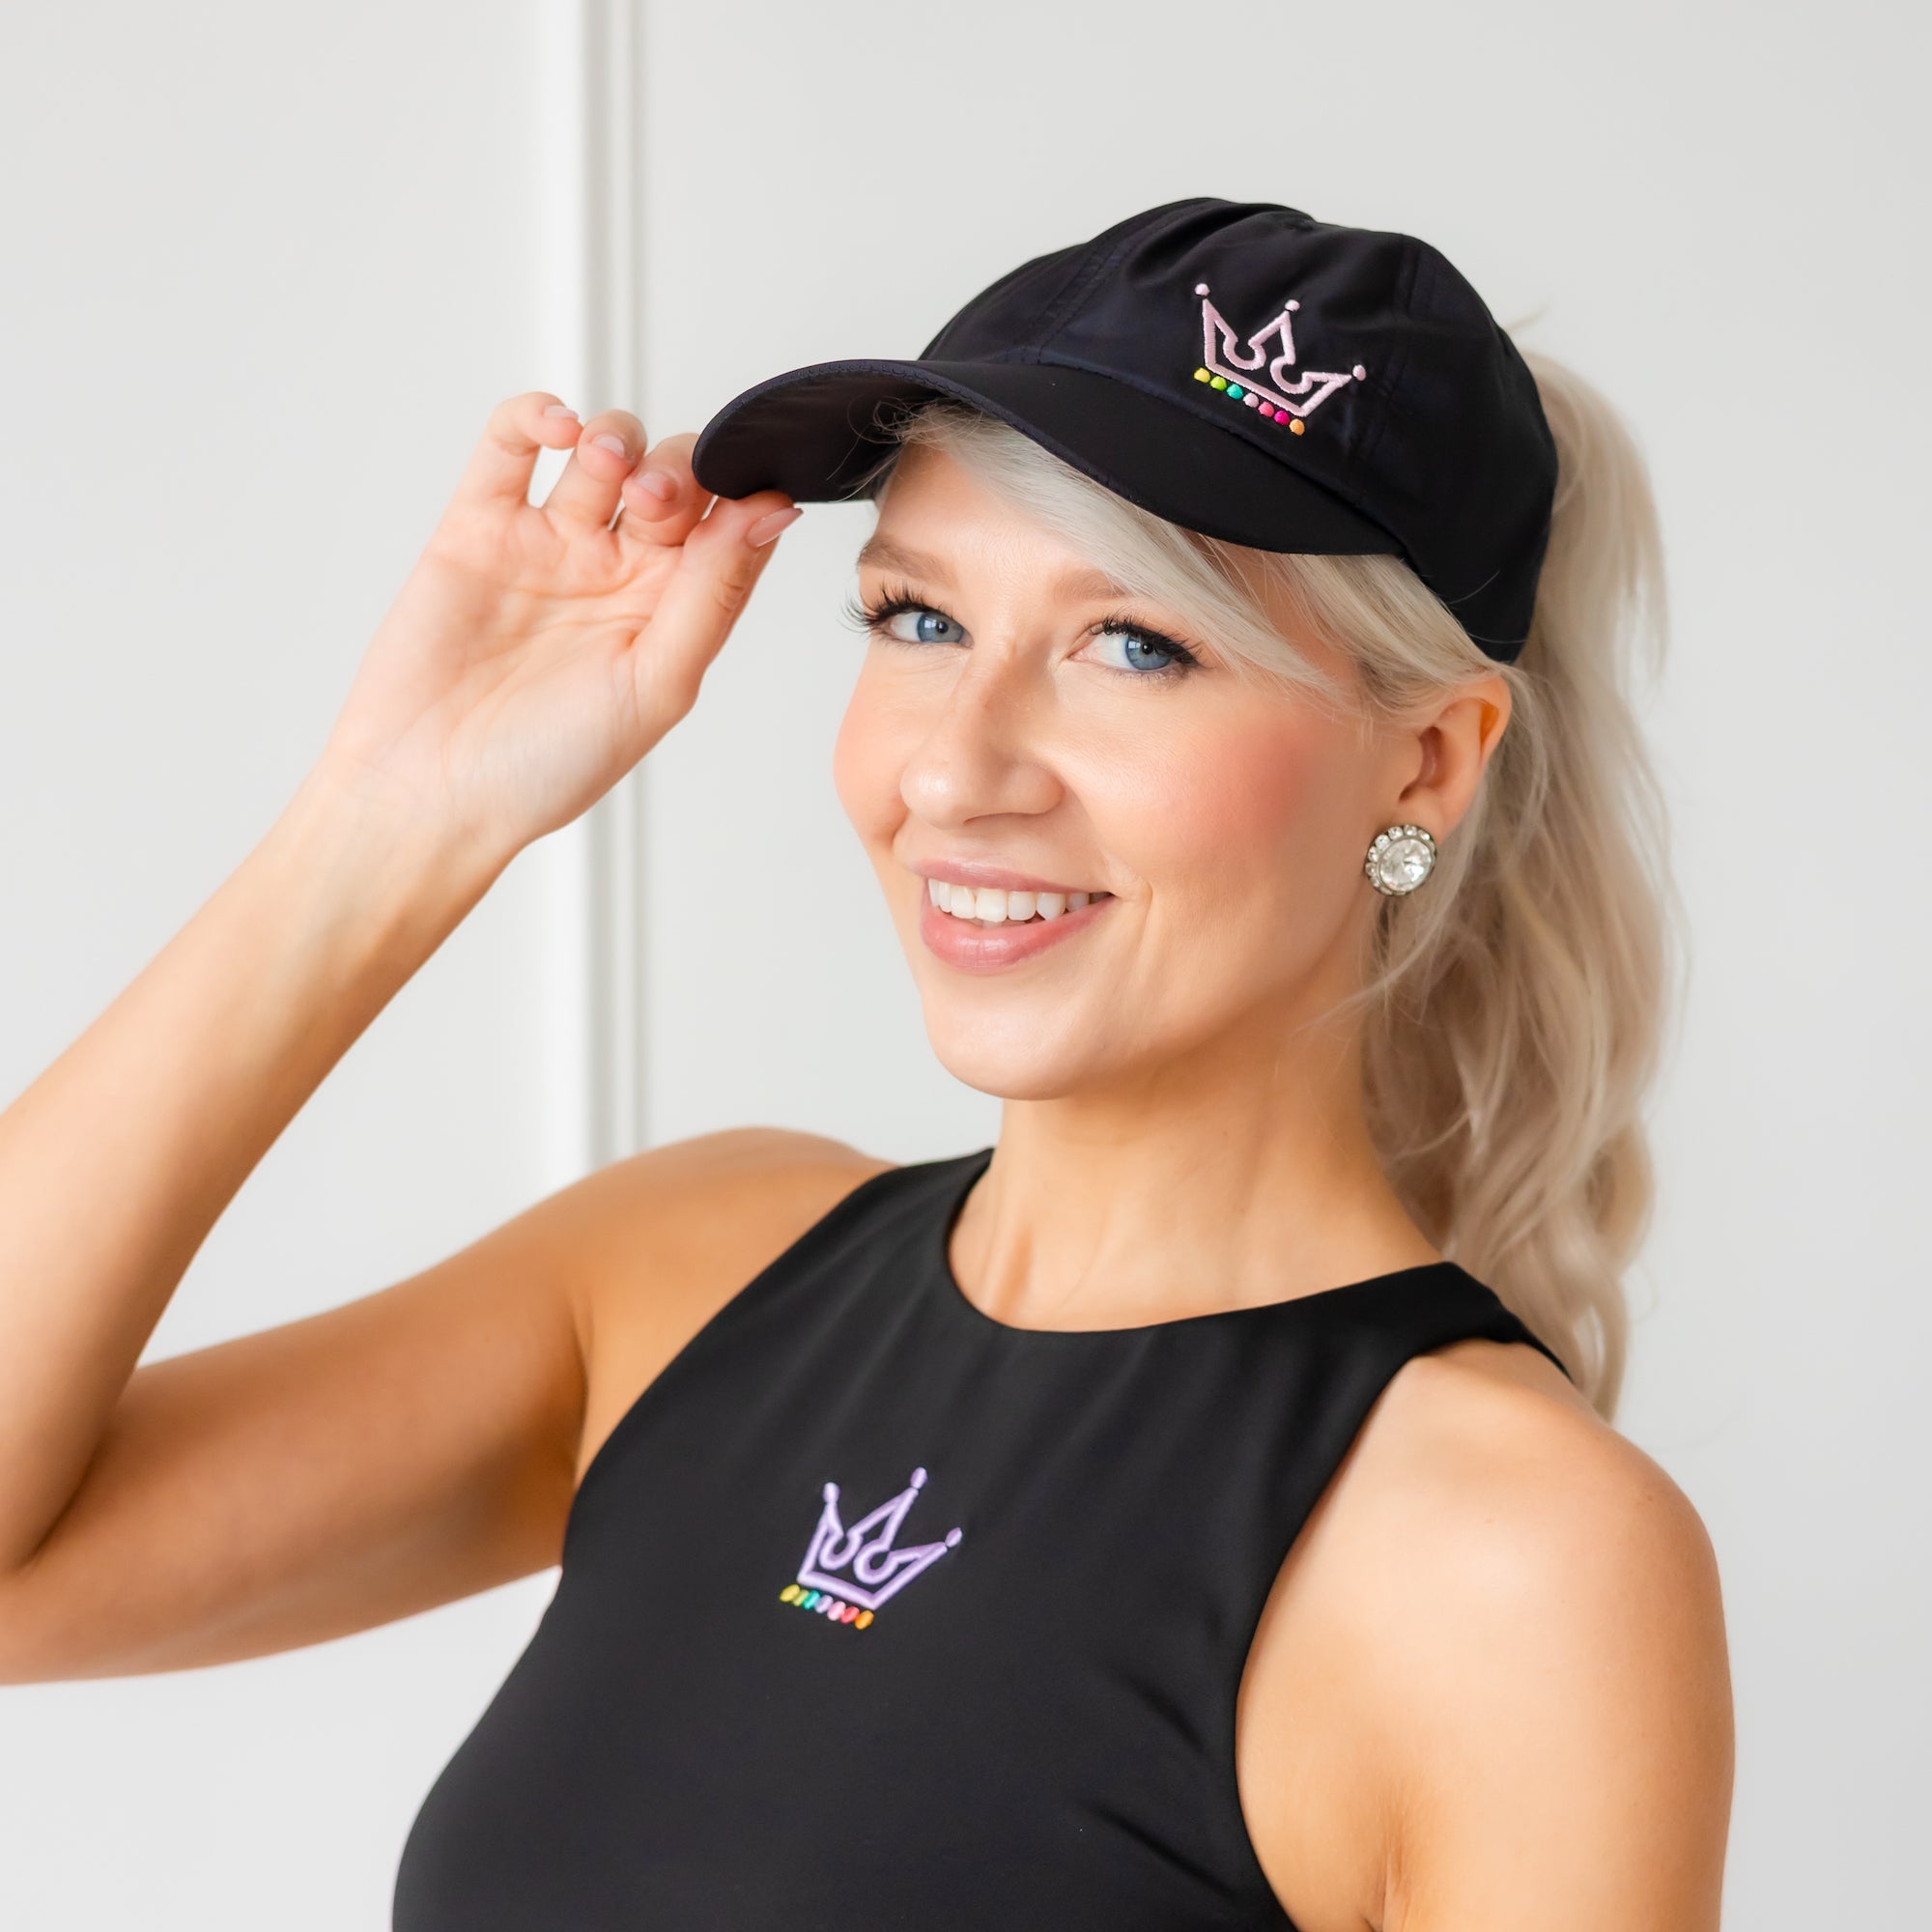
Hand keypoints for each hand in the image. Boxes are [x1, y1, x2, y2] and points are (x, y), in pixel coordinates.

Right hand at [314, 394, 798, 864]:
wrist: (431, 792)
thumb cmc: (549, 764)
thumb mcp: (656, 683)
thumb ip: (714, 592)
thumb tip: (773, 509)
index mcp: (672, 612)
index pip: (729, 525)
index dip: (741, 493)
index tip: (748, 485)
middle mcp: (617, 572)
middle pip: (673, 477)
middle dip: (677, 472)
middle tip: (654, 505)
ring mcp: (549, 544)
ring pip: (603, 449)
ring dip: (619, 438)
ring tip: (608, 468)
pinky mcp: (477, 527)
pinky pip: (511, 444)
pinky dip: (537, 415)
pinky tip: (557, 428)